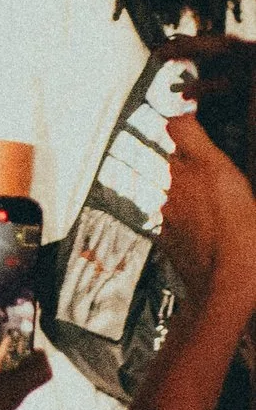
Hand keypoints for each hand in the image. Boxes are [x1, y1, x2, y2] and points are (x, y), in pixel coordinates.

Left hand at [162, 104, 255, 315]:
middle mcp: (181, 181)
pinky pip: (167, 214)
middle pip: (173, 157)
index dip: (184, 123)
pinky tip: (199, 231)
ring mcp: (167, 206)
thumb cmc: (250, 243)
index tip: (189, 124)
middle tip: (206, 176)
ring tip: (206, 210)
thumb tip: (214, 162)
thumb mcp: (246, 190)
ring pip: (168, 186)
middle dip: (185, 162)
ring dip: (181, 191)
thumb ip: (224, 170)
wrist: (228, 286)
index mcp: (210, 167)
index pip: (181, 126)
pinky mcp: (162, 230)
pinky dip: (179, 217)